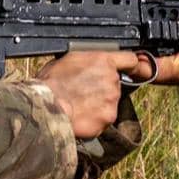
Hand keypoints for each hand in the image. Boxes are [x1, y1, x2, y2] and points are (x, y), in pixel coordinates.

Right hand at [36, 51, 152, 138]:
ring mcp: (112, 100)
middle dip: (103, 88)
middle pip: (116, 83)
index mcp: (102, 60)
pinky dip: (95, 118)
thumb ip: (87, 61)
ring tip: (78, 104)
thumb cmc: (51, 83)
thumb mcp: (67, 60)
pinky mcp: (108, 118)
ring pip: (110, 102)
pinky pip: (104, 118)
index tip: (132, 70)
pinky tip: (80, 115)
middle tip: (84, 92)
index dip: (131, 65)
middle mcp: (112, 79)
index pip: (130, 60)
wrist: (46, 107)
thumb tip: (90, 64)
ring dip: (99, 104)